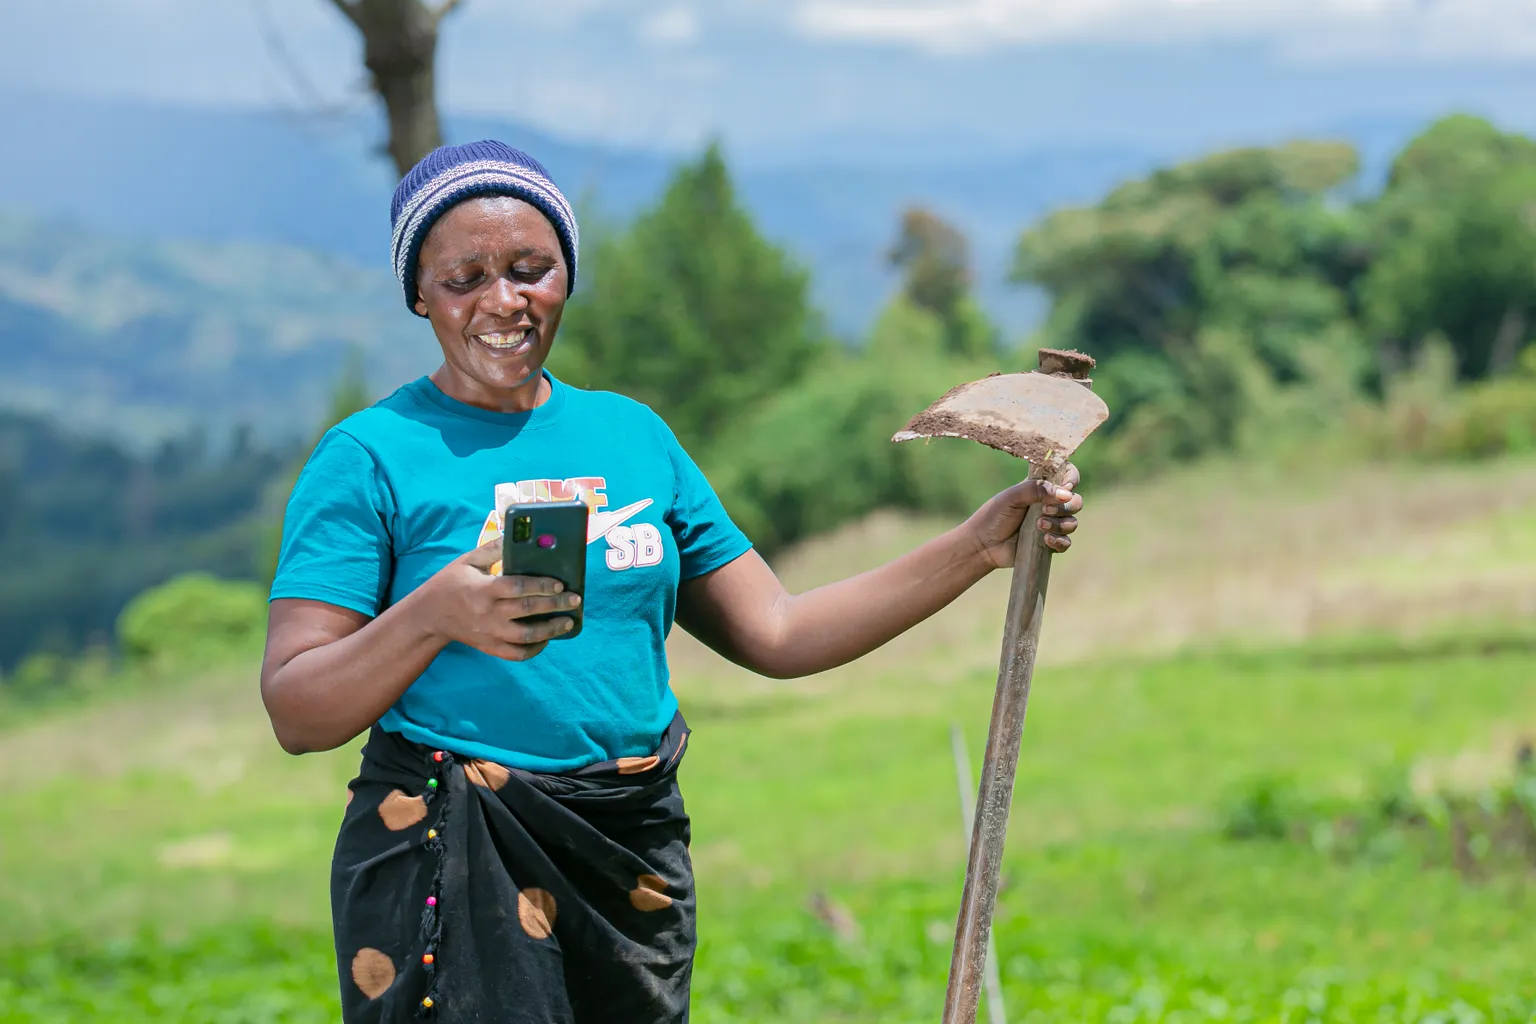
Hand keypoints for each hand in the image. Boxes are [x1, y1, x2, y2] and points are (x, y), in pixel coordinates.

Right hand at [416, 537, 580, 659]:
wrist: (429, 615)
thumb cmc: (451, 583)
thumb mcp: (468, 561)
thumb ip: (493, 549)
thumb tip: (517, 535)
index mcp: (483, 590)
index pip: (517, 588)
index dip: (540, 586)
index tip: (559, 584)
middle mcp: (488, 614)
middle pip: (527, 611)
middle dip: (554, 606)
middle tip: (574, 600)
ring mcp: (489, 634)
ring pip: (525, 637)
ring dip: (550, 631)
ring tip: (568, 621)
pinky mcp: (489, 647)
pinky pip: (516, 654)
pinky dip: (534, 649)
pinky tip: (547, 640)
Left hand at [965, 462, 1083, 568]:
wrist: (983, 544)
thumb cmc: (993, 516)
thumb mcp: (1012, 497)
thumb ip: (1035, 489)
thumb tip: (1064, 493)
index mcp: (1041, 488)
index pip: (1067, 475)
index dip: (1071, 479)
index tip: (1064, 488)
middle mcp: (1049, 505)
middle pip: (1076, 501)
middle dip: (1066, 506)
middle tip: (1045, 510)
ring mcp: (1051, 524)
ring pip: (1072, 522)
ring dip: (1060, 524)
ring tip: (1039, 526)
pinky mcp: (1049, 544)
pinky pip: (1066, 542)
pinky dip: (1059, 541)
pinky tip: (1045, 540)